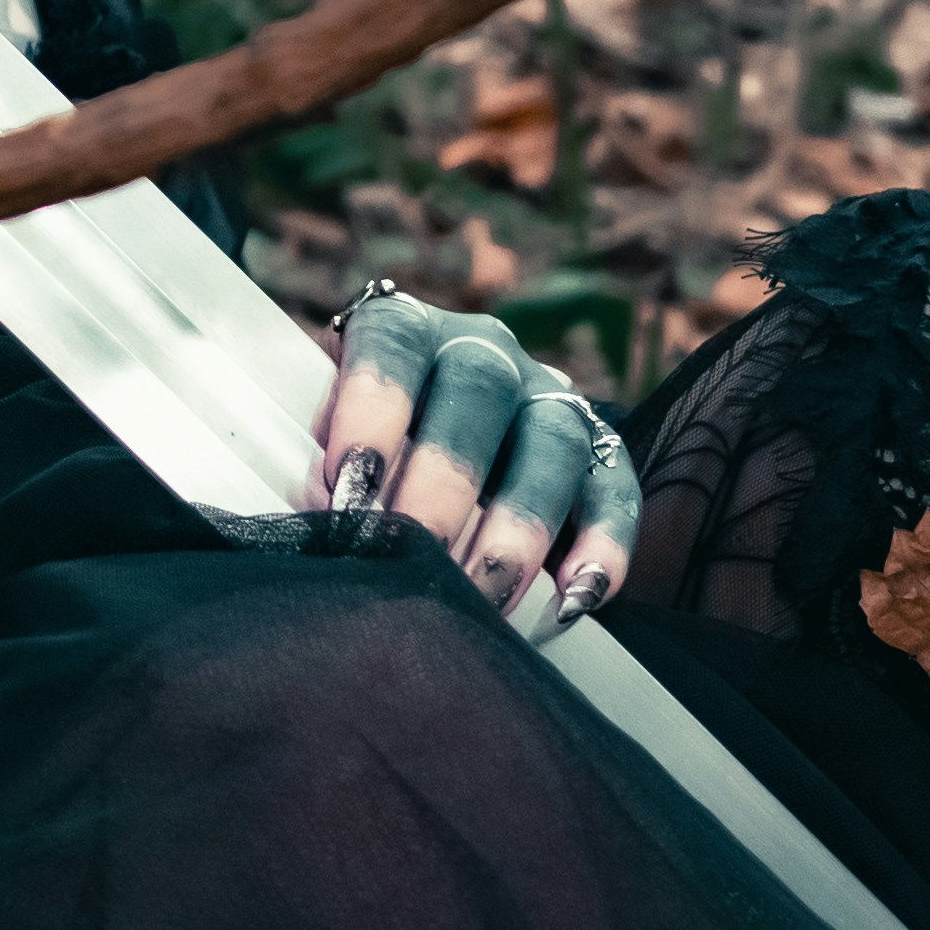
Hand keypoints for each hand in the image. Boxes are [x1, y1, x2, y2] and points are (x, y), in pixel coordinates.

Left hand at [311, 285, 637, 633]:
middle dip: (443, 483)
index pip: (393, 346)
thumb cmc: (359, 450)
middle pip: (479, 395)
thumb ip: (324, 467)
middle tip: (411, 557)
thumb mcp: (329, 434)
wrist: (432, 440)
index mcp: (408, 330)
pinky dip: (604, 546)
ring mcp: (549, 397)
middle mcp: (486, 352)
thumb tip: (312, 531)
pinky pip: (616, 489)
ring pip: (553, 444)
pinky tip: (574, 600)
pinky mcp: (600, 450)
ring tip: (485, 597)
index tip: (344, 486)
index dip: (371, 409)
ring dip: (519, 527)